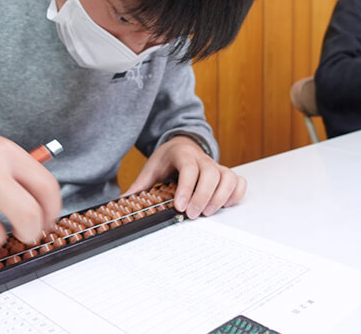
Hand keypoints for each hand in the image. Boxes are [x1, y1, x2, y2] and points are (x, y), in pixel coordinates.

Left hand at [124, 135, 246, 218]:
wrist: (181, 145)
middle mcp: (202, 158)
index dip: (186, 187)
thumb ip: (140, 186)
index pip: (188, 168)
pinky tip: (225, 205)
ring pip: (227, 177)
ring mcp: (216, 166)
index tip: (179, 206)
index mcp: (182, 154)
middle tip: (192, 214)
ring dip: (220, 197)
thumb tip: (122, 203)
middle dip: (202, 196)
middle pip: (210, 174)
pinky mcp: (225, 173)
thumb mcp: (151, 168)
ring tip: (208, 212)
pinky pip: (238, 181)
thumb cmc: (167, 159)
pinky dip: (235, 194)